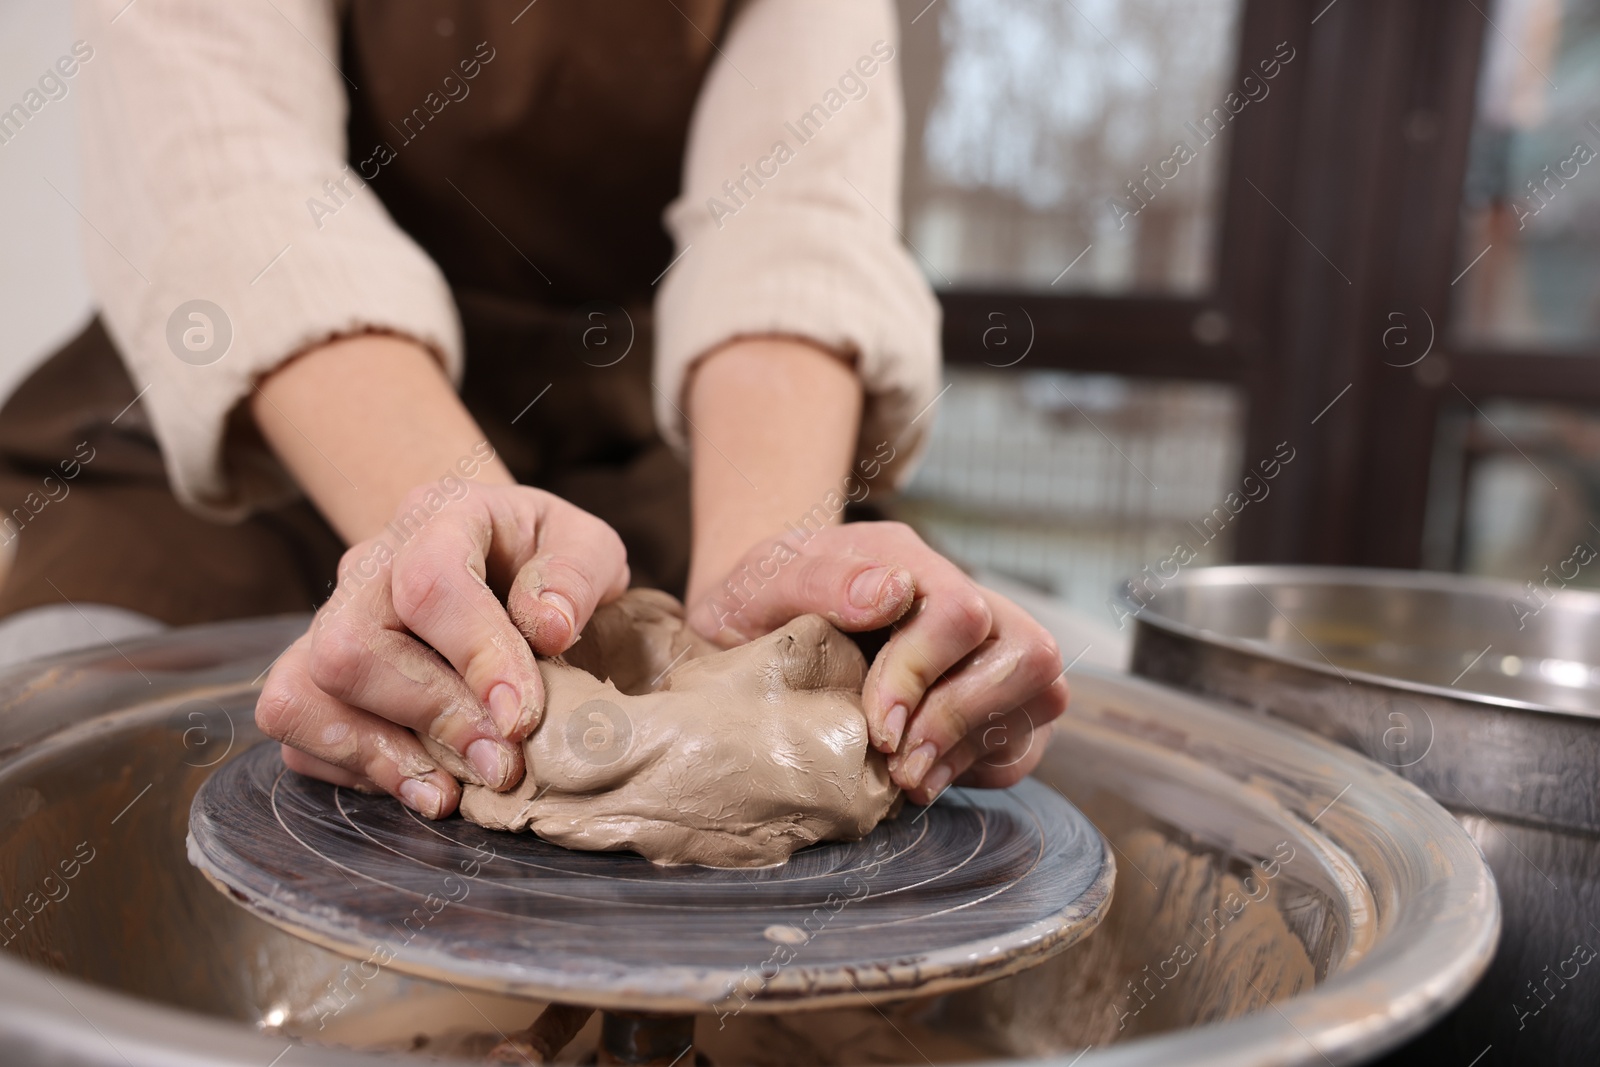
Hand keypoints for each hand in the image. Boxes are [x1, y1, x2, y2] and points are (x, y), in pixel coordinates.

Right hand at [255, 483, 628, 817]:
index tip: (522, 719)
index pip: (431, 582)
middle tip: (501, 765)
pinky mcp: (310, 667)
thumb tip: (549, 629)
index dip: (475, 657)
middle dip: (432, 717)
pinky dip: (352, 766)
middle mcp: (370, 564)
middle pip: (352, 645)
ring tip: (454, 791)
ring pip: (306, 689)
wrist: (495, 559)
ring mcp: (329, 616)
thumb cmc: (542, 559)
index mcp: (442, 515)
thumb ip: (576, 576)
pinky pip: (294, 723)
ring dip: (382, 754)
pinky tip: (420, 780)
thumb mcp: (587, 547)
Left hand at [684, 522, 1066, 805]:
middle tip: (898, 763)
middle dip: (962, 717)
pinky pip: (1024, 741)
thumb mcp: (762, 581)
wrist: (753, 627)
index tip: (877, 725)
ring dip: (974, 746)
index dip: (923, 676)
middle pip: (1029, 652)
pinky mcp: (989, 704)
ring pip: (1042, 694)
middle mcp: (963, 601)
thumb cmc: (757, 601)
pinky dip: (980, 767)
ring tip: (906, 777)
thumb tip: (892, 592)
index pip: (960, 613)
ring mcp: (985, 653)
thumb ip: (820, 580)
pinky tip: (920, 775)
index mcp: (908, 562)